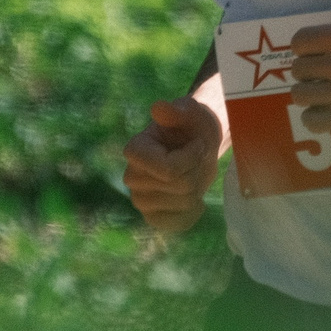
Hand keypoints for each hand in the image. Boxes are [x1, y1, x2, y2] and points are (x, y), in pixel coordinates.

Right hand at [124, 95, 223, 234]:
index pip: (168, 169)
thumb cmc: (193, 126)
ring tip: (192, 172)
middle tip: (195, 158)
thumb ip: (177, 110)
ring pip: (184, 203)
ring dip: (197, 187)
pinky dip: (194, 210)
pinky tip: (193, 195)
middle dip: (196, 170)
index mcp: (135, 151)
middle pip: (179, 186)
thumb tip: (159, 108)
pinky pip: (180, 223)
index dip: (191, 158)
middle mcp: (132, 178)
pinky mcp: (153, 217)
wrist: (198, 146)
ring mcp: (141, 201)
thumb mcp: (191, 112)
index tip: (197, 144)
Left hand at [288, 0, 330, 133]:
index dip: (307, 45)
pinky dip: (316, 115)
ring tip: (328, 88)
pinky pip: (312, 121)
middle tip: (330, 68)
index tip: (323, 48)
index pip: (298, 42)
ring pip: (300, 95)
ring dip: (310, 91)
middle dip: (310, 68)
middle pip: (298, 69)